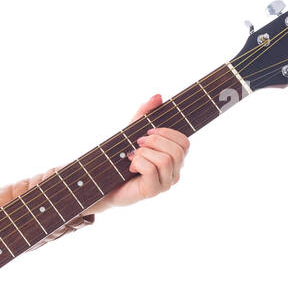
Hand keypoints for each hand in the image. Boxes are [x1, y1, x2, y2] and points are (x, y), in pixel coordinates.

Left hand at [98, 93, 190, 209]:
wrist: (102, 182)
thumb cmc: (120, 159)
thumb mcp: (132, 132)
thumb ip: (145, 114)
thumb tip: (158, 96)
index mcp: (174, 159)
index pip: (184, 142)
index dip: (167, 133)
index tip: (147, 132)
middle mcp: (174, 173)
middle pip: (178, 150)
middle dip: (154, 142)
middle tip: (137, 144)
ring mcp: (165, 184)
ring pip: (166, 160)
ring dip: (144, 153)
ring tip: (133, 157)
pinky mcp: (152, 191)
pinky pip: (152, 170)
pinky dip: (138, 163)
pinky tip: (130, 167)